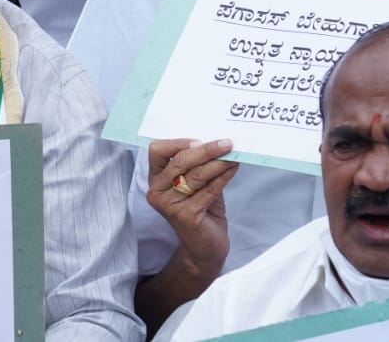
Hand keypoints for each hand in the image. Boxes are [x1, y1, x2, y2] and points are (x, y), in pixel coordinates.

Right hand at [146, 138, 239, 269]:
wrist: (204, 249)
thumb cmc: (201, 212)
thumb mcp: (196, 185)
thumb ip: (199, 166)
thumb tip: (217, 143)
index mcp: (155, 179)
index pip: (157, 151)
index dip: (178, 142)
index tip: (201, 140)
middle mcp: (157, 191)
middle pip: (179, 161)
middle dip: (205, 150)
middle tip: (226, 143)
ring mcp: (170, 204)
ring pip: (196, 175)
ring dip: (218, 163)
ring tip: (233, 155)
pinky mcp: (186, 215)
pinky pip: (208, 190)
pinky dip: (223, 177)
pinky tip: (233, 169)